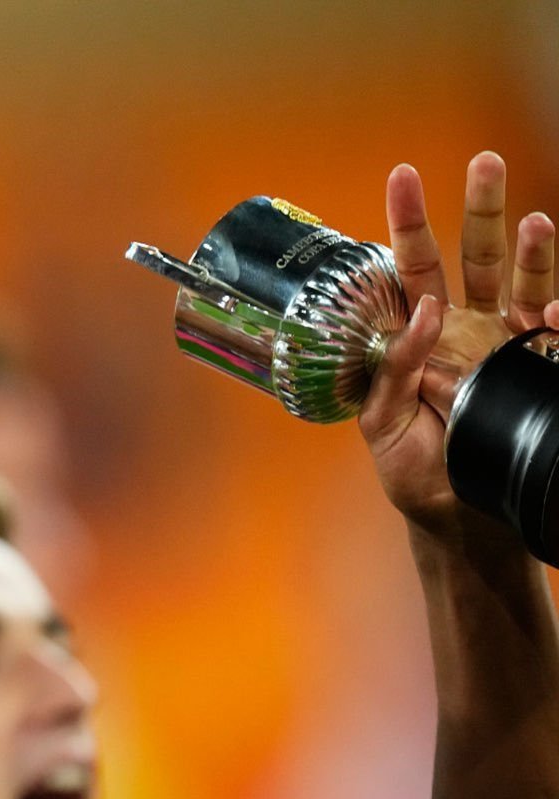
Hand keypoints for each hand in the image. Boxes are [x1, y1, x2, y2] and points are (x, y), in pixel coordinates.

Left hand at [358, 152, 555, 536]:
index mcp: (418, 335)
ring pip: (522, 280)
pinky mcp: (538, 366)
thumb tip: (424, 312)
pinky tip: (558, 309)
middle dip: (479, 208)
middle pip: (474, 255)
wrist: (460, 515)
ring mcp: (508, 344)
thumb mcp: (380, 423)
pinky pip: (552, 328)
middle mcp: (467, 328)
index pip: (409, 269)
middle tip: (482, 161)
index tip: (404, 175)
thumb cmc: (413, 470)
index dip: (407, 223)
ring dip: (529, 245)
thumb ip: (390, 369)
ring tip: (531, 216)